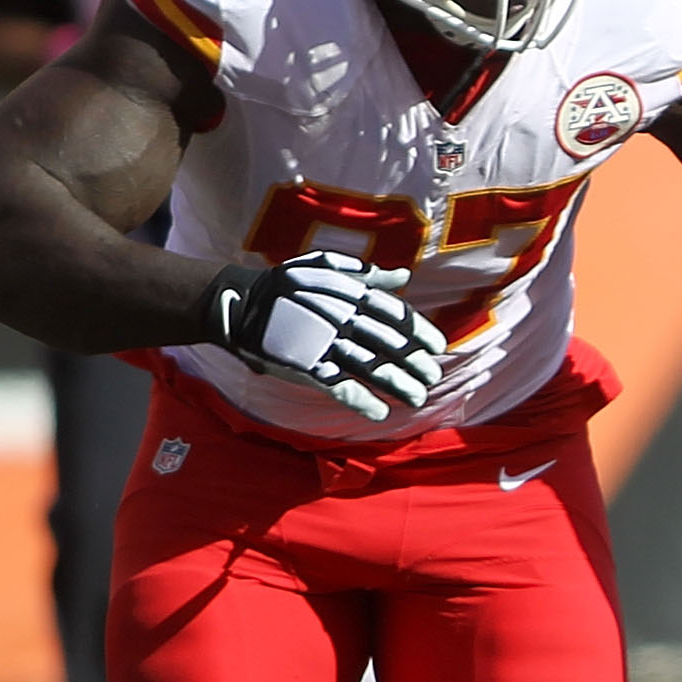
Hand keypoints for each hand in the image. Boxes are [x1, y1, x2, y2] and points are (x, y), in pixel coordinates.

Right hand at [204, 251, 446, 422]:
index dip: (419, 332)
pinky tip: (381, 413)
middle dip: (413, 361)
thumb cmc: (288, 285)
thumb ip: (367, 275)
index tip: (439, 346)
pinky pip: (339, 387)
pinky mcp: (306, 367)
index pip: (394, 314)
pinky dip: (361, 401)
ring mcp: (324, 344)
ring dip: (396, 384)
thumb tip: (404, 277)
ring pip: (369, 366)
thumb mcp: (326, 268)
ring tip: (418, 398)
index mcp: (349, 294)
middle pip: (387, 343)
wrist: (242, 305)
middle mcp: (342, 319)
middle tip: (433, 376)